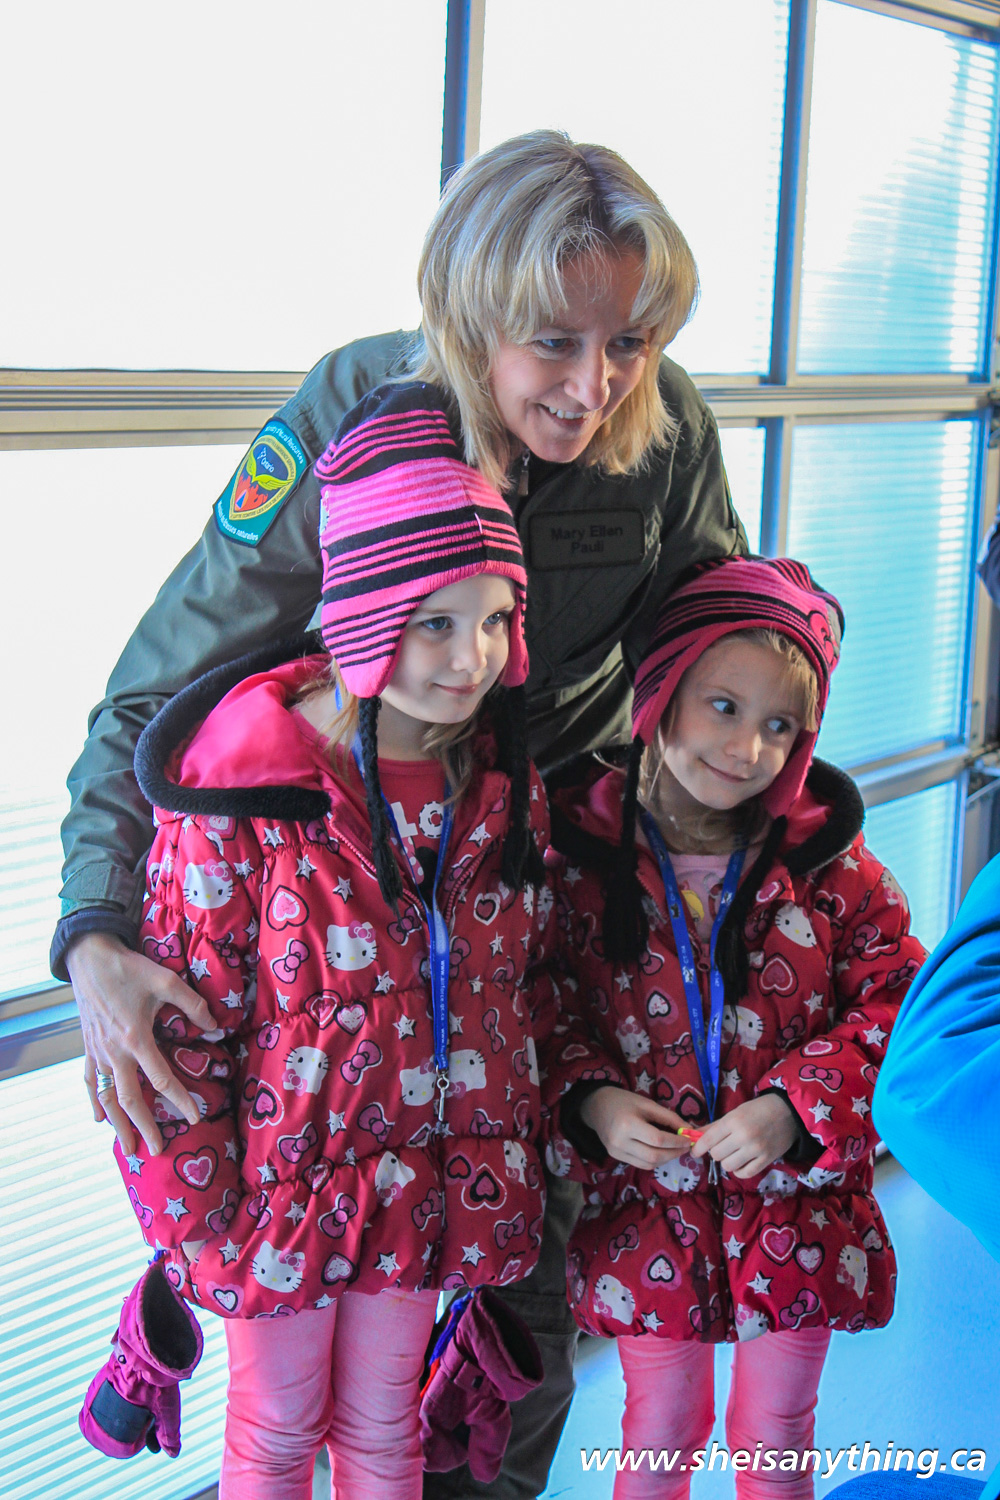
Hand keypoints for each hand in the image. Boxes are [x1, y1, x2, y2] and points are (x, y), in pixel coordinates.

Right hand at [67, 933, 213, 1157]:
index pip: (161, 1079)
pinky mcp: (88, 1047)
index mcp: (136, 1038)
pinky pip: (90, 1082)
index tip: (195, 1118)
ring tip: (127, 1147)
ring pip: (107, 1097)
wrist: (89, 958)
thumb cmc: (129, 968)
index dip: (180, 1100)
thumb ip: (193, 1004)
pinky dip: (95, 1103)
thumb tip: (216, 1026)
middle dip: (144, 1126)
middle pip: (130, 1099)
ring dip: (117, 1124)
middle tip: (157, 1149)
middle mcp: (115, 1052)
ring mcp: (98, 1052)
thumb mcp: (166, 980)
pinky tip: (100, 1119)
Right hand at [579, 1088, 688, 1169]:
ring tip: (675, 1150)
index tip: (688, 1139)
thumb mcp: (647, 1104)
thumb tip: (689, 1130)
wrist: (597, 1106)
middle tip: (685, 1147)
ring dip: (666, 1159)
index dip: (676, 1142)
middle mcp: (620, 1142)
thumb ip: (668, 1117)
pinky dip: (655, 1160)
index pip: (658, 1139)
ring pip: (648, 1164)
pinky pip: (640, 1164)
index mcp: (628, 1124)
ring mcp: (616, 1152)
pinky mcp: (616, 1157)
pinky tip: (662, 1152)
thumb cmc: (624, 1101)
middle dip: (674, 1153)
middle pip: (654, 1156)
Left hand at [690, 1095, 798, 1178]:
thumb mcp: (735, 1112)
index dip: (698, 1148)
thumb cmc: (758, 1109)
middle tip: (722, 1147)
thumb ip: (715, 1126)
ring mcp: (756, 1149)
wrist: (788, 1112)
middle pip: (717, 1154)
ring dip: (727, 1161)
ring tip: (733, 1154)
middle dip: (715, 1152)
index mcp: (733, 1121)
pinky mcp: (766, 1160)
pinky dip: (739, 1170)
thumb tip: (694, 1135)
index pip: (708, 1139)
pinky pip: (745, 1174)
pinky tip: (740, 1163)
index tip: (694, 1152)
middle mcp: (743, 1136)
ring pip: (728, 1166)